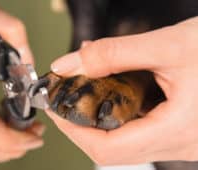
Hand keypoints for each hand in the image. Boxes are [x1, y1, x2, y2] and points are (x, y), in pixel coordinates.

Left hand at [47, 16, 197, 164]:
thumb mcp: (167, 45)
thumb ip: (112, 54)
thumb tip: (68, 65)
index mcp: (179, 130)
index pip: (108, 150)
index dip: (74, 132)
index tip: (56, 109)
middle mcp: (182, 145)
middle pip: (113, 149)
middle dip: (82, 126)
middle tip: (67, 99)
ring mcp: (182, 142)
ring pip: (127, 142)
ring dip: (100, 119)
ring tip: (88, 91)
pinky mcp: (182, 133)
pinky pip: (142, 132)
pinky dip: (120, 114)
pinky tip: (116, 92)